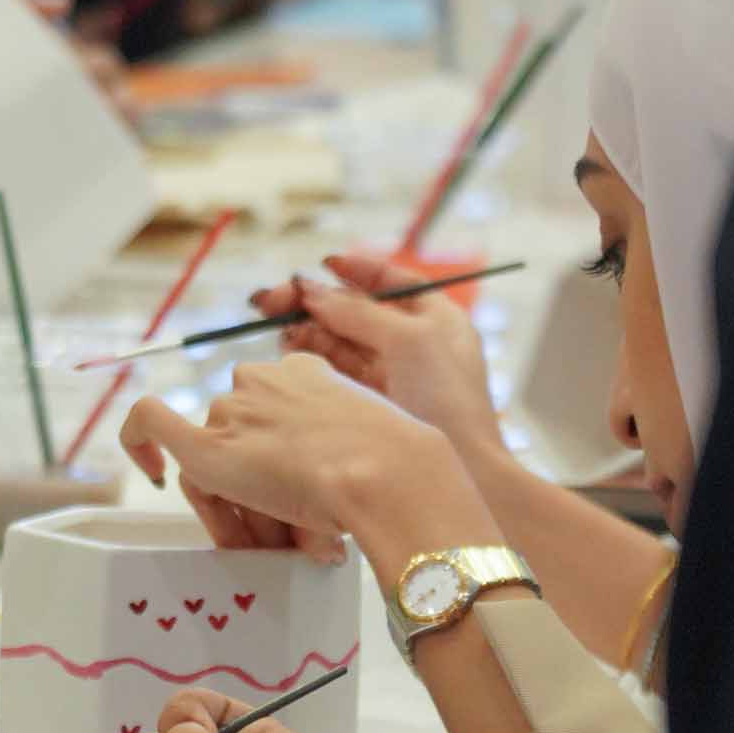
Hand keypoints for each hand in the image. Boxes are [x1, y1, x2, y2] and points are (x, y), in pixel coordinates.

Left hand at [111, 354, 481, 568]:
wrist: (388, 471)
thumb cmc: (398, 468)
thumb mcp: (379, 449)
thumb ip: (344, 461)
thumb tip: (328, 519)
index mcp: (306, 373)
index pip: (269, 414)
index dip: (275, 452)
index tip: (291, 476)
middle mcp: (262, 381)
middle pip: (238, 437)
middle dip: (260, 488)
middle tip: (300, 534)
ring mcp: (233, 412)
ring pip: (215, 457)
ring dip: (241, 506)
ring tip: (281, 543)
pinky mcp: (206, 446)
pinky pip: (150, 421)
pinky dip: (138, 440)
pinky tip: (148, 473)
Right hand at [265, 249, 495, 450]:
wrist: (461, 469)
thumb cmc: (448, 399)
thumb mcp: (410, 339)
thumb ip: (358, 312)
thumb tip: (311, 291)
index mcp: (436, 319)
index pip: (391, 282)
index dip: (357, 270)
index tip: (324, 263)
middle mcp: (411, 342)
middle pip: (355, 309)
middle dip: (315, 300)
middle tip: (272, 299)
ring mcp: (389, 373)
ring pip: (338, 338)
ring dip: (306, 326)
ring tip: (278, 324)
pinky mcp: (367, 401)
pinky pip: (332, 368)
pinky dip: (309, 354)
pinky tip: (288, 347)